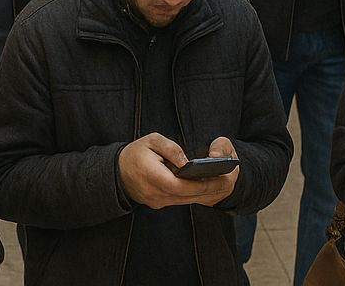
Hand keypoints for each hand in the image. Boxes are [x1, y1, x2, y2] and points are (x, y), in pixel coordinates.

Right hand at [118, 133, 235, 209]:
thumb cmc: (135, 153)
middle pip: (187, 196)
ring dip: (203, 194)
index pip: (180, 185)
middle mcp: (155, 193)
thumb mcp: (151, 140)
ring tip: (221, 184)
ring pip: (185, 201)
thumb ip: (170, 148)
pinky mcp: (159, 204)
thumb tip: (187, 161)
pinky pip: (179, 201)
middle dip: (209, 190)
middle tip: (227, 181)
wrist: (117, 173)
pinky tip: (205, 188)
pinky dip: (193, 195)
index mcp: (152, 175)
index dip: (201, 184)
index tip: (218, 178)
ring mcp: (156, 201)